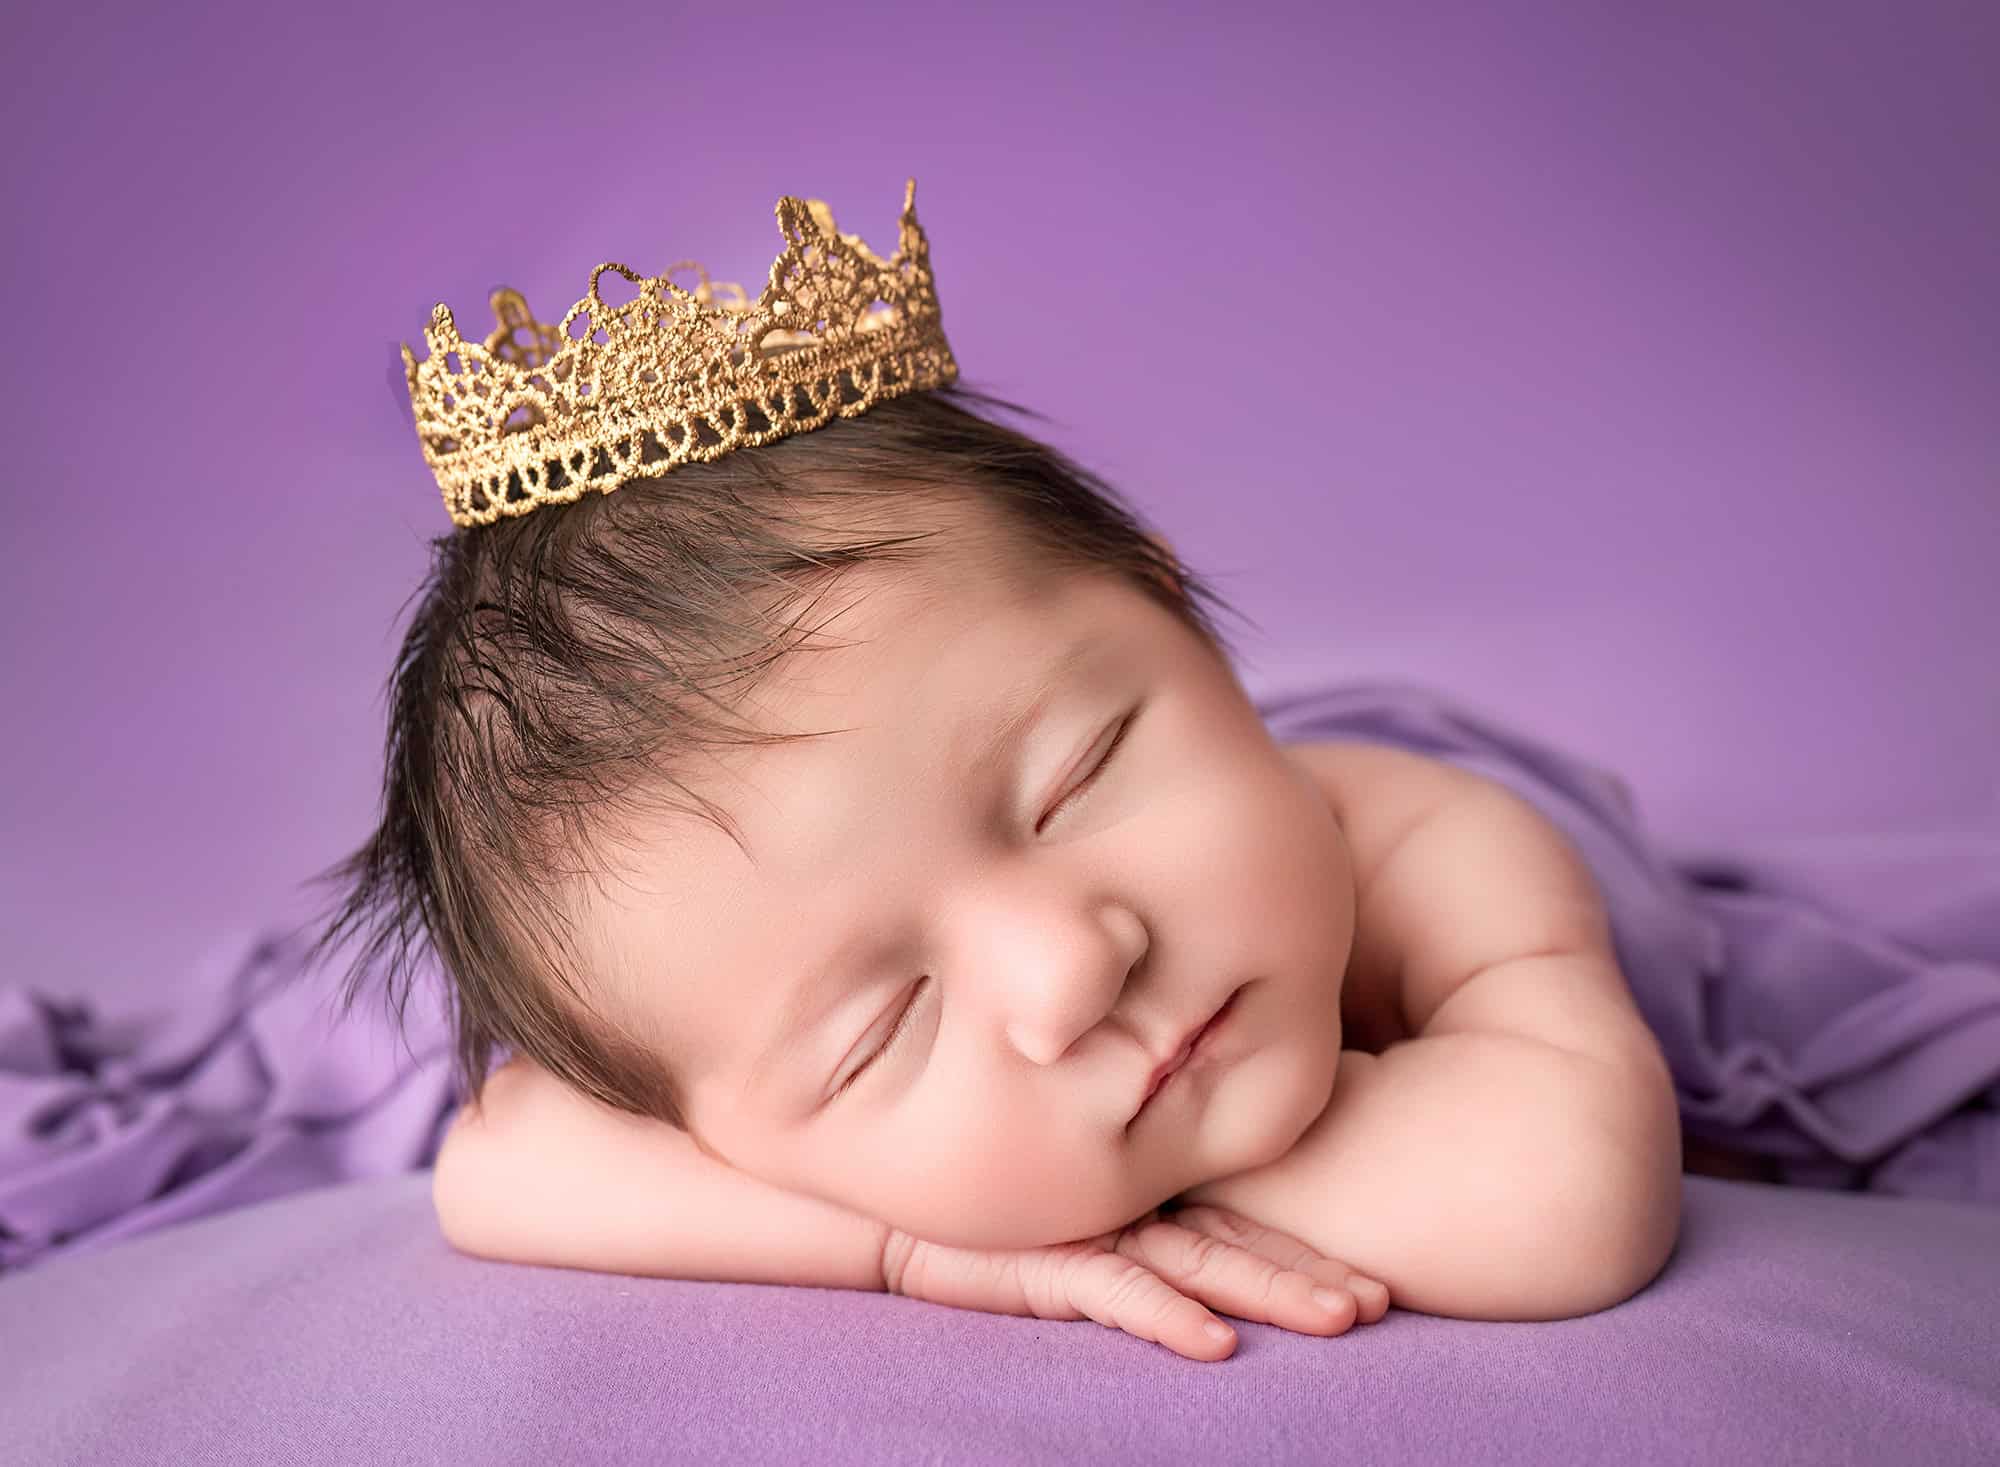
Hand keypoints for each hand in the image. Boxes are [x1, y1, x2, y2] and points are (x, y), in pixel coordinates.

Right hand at [877, 1202, 1389, 1360]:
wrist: (902, 1199)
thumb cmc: (994, 1201)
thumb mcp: (1080, 1208)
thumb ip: (1142, 1211)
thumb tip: (1212, 1258)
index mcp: (1152, 1193)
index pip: (1245, 1223)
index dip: (1310, 1251)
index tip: (1378, 1286)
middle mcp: (1136, 1204)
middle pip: (1241, 1242)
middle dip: (1313, 1274)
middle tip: (1380, 1302)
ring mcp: (1096, 1225)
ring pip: (1201, 1263)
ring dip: (1271, 1292)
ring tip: (1339, 1318)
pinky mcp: (1048, 1254)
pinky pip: (1117, 1290)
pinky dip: (1166, 1319)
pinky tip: (1215, 1347)